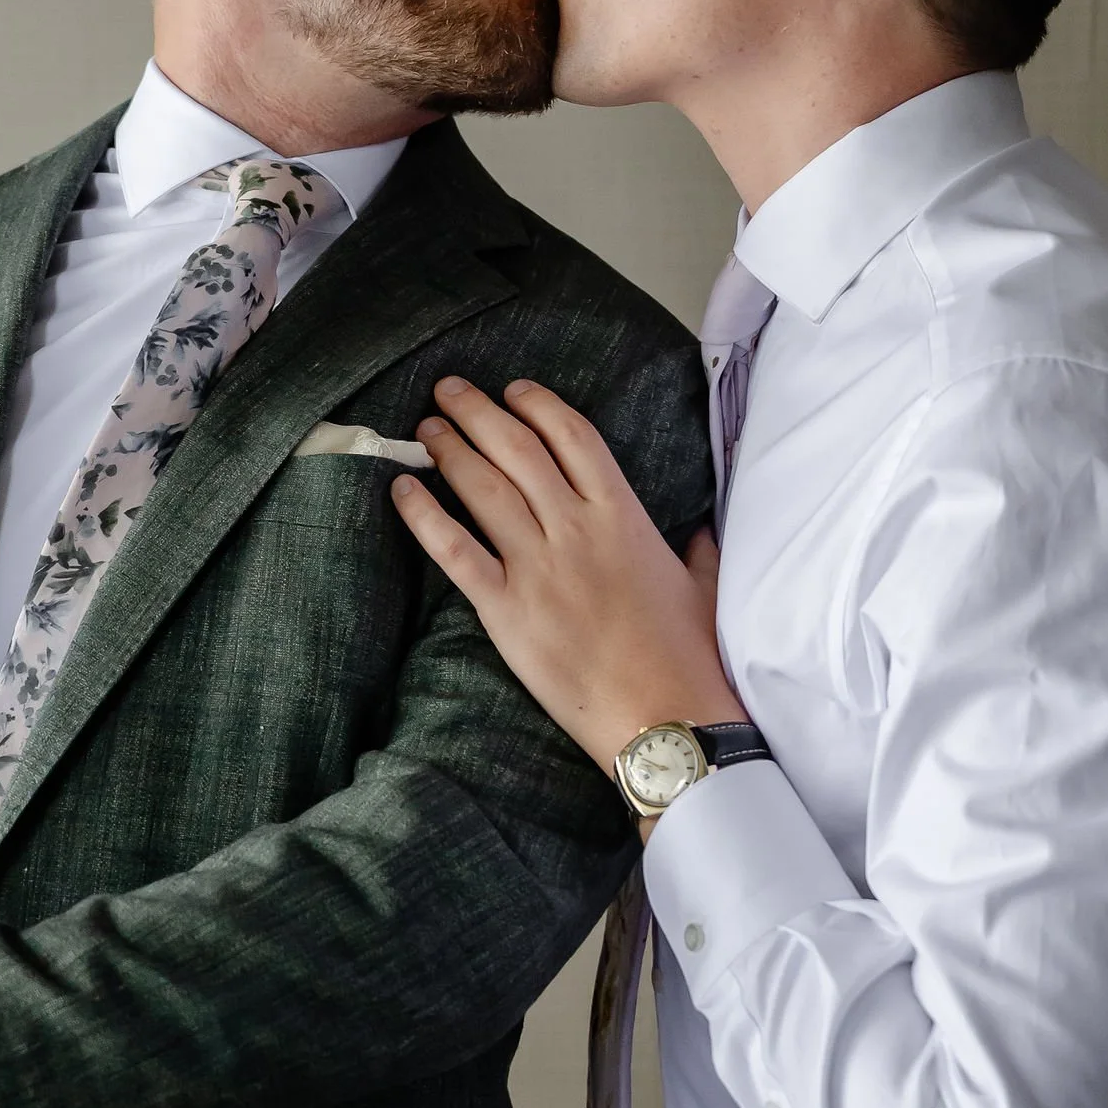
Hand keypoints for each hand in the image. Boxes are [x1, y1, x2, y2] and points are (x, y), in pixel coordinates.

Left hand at [391, 375, 739, 775]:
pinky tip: (403, 488)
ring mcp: (538, 567)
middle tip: (449, 389)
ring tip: (426, 426)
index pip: (573, 436)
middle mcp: (576, 529)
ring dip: (450, 449)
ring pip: (483, 488)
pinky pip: (455, 551)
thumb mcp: (705, 586)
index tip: (512, 390)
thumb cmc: (689, 657)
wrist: (663, 718)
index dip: (537, 405)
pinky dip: (424, 515)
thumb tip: (701, 532)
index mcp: (624, 515)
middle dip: (478, 412)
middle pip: (517, 449)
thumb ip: (698, 549)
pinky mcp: (506, 610)